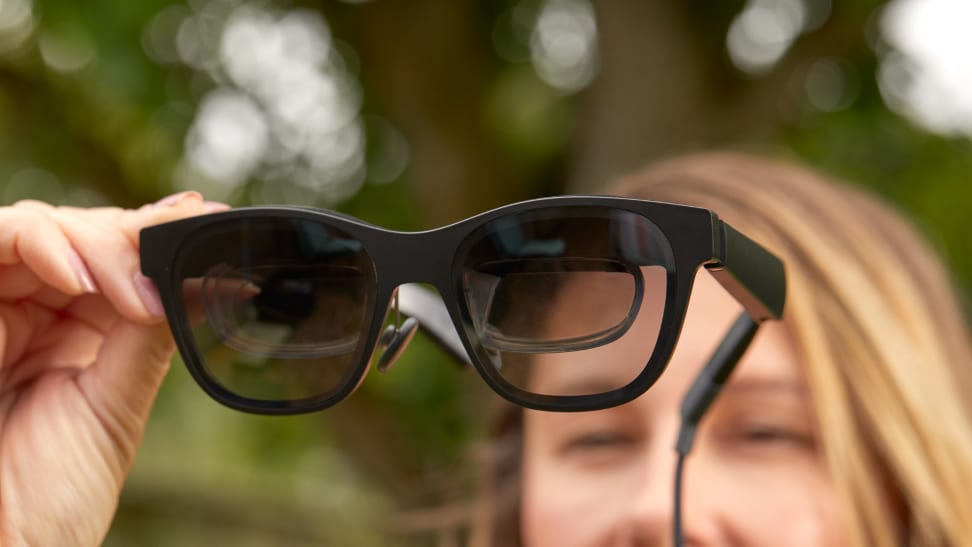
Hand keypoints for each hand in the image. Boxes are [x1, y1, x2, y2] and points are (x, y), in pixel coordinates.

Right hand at [0, 193, 219, 545]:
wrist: (6, 546)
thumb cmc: (52, 494)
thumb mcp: (115, 404)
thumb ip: (149, 335)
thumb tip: (203, 280)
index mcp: (80, 334)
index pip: (120, 259)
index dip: (161, 237)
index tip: (214, 223)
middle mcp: (35, 312)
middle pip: (84, 232)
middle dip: (135, 237)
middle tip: (176, 249)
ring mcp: (0, 308)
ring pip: (43, 226)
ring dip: (96, 241)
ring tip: (130, 286)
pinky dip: (43, 242)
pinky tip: (79, 276)